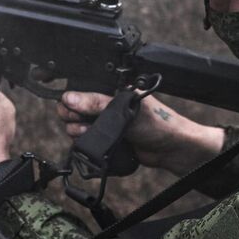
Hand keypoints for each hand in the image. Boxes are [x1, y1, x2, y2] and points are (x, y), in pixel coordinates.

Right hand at [55, 92, 223, 175]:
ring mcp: (103, 123)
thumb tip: (69, 98)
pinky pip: (84, 141)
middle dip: (73, 116)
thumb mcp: (123, 108)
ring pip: (75, 126)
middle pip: (72, 109)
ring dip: (78, 131)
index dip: (72, 99)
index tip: (72, 108)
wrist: (170, 149)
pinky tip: (94, 143)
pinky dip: (85, 144)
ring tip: (89, 132)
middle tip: (83, 122)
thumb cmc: (156, 122)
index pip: (80, 89)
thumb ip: (96, 103)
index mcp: (110, 89)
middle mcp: (104, 104)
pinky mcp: (104, 140)